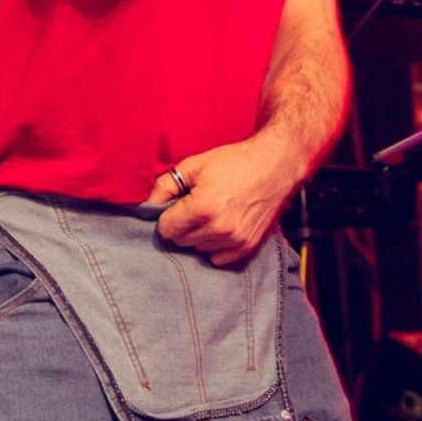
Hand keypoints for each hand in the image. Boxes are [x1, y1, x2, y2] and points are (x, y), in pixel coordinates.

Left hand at [150, 135, 302, 265]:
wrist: (272, 167)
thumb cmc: (232, 162)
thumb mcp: (194, 165)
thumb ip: (166, 185)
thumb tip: (148, 204)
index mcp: (202, 208)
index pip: (167, 229)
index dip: (166, 216)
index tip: (174, 207)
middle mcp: (218, 229)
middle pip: (181, 241)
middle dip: (181, 226)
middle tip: (192, 207)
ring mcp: (235, 240)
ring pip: (198, 249)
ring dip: (198, 235)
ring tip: (209, 213)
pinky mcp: (247, 246)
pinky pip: (218, 258)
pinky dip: (214, 246)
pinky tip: (219, 226)